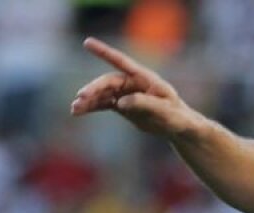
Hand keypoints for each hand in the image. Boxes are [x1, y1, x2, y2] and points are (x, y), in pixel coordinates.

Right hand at [70, 37, 199, 137]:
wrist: (179, 127)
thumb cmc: (176, 116)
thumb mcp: (164, 111)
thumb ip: (144, 104)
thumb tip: (120, 103)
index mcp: (143, 78)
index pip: (121, 62)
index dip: (104, 52)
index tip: (87, 43)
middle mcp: (132, 83)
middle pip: (108, 82)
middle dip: (94, 89)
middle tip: (81, 97)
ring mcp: (125, 94)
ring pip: (103, 94)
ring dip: (88, 100)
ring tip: (75, 109)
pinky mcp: (122, 107)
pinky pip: (104, 105)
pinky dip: (92, 108)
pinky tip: (79, 112)